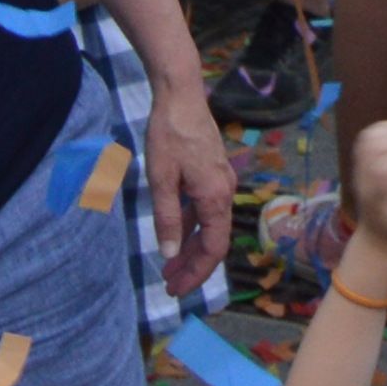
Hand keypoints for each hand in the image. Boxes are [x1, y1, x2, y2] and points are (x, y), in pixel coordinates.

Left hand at [145, 86, 236, 293]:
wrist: (181, 95)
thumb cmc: (169, 136)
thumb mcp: (161, 180)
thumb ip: (167, 219)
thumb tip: (169, 255)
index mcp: (215, 197)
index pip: (213, 248)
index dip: (196, 273)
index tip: (176, 290)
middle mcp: (224, 192)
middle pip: (213, 240)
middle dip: (192, 266)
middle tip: (168, 285)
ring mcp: (220, 181)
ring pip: (208, 225)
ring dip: (189, 247)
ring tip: (168, 266)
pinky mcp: (212, 172)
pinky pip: (205, 209)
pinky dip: (190, 226)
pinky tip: (174, 233)